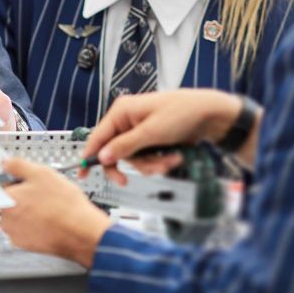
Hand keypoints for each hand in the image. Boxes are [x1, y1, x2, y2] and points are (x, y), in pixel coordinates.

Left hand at [0, 158, 112, 267]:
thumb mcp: (41, 173)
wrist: (82, 233)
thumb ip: (18, 165)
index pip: (3, 185)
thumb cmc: (65, 206)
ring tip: (49, 209)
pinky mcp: (26, 246)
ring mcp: (15, 234)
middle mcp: (6, 219)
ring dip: (30, 212)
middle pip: (11, 201)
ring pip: (19, 216)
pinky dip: (35, 226)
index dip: (18, 182)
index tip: (27, 184)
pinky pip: (26, 231)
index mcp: (6, 199)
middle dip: (25, 197)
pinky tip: (49, 221)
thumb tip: (5, 162)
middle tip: (44, 195)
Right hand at [84, 90, 246, 185]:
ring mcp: (139, 130)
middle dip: (132, 164)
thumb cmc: (181, 113)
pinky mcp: (151, 139)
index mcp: (121, 112)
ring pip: (134, 157)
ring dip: (151, 164)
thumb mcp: (151, 132)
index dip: (90, 155)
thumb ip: (124, 146)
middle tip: (125, 181)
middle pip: (115, 151)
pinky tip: (173, 157)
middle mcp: (127, 120)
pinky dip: (158, 161)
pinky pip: (146, 156)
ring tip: (170, 160)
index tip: (83, 173)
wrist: (210, 114)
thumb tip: (102, 156)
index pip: (97, 136)